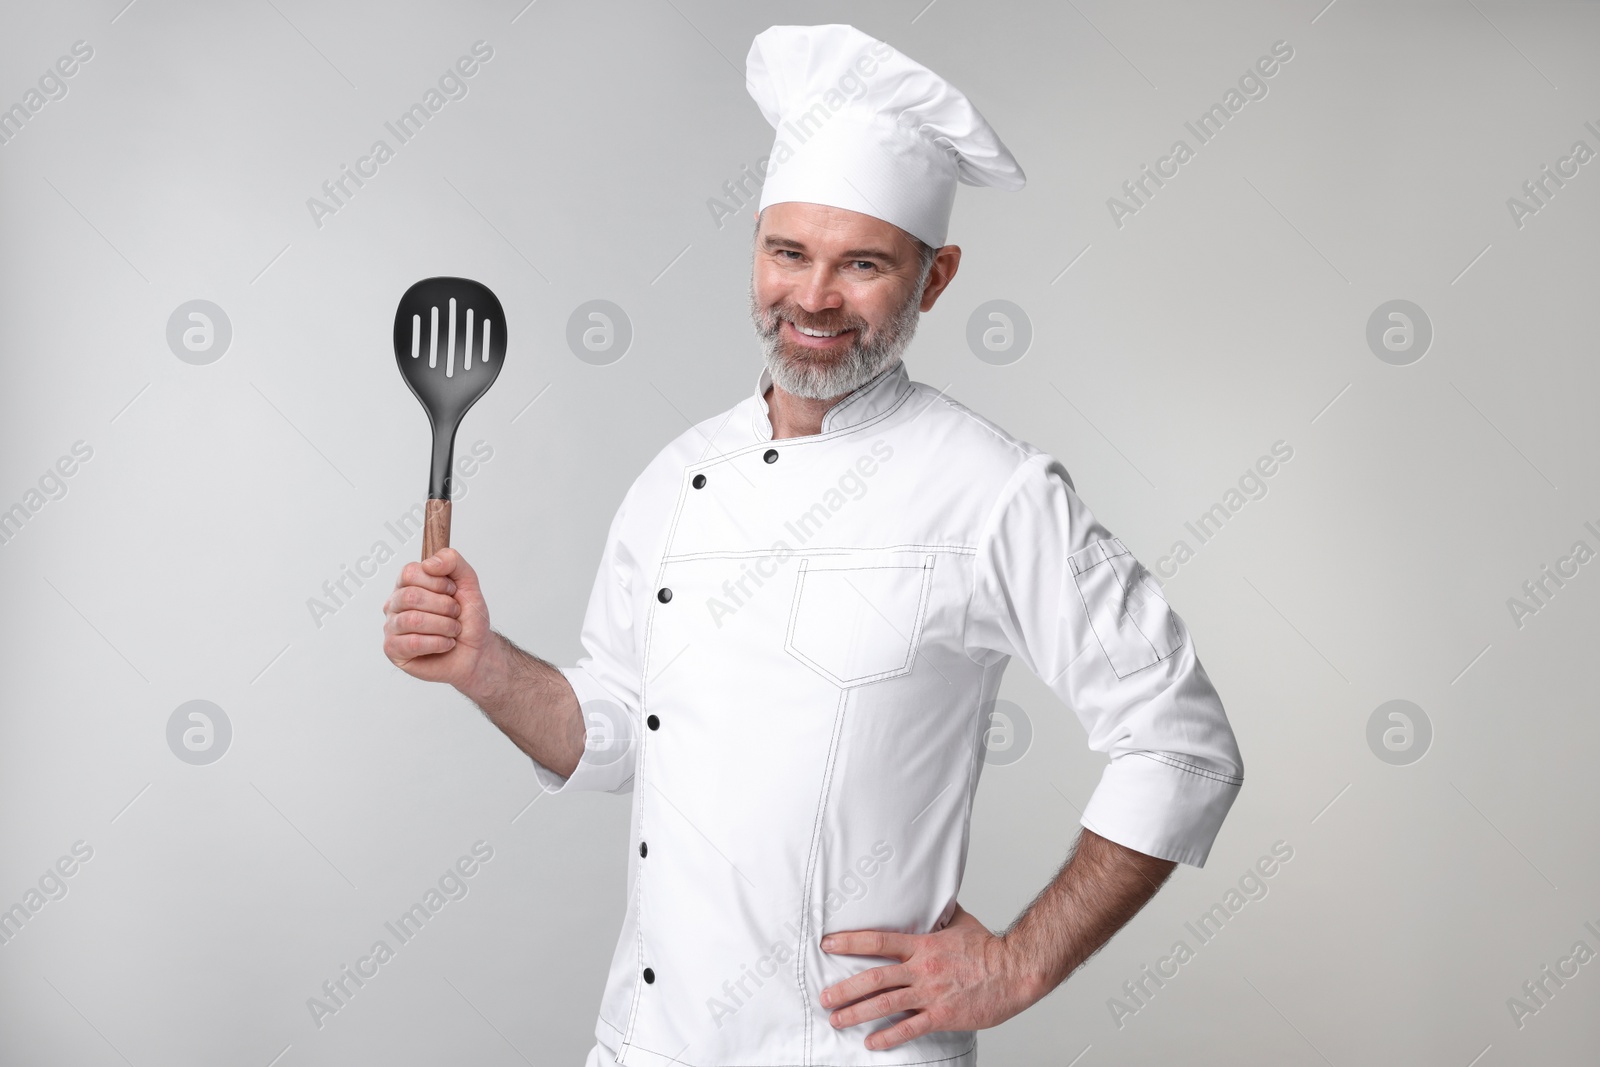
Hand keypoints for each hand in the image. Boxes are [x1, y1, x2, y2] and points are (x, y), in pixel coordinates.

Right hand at [382, 547, 493, 688]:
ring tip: (453, 630)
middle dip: (444, 606)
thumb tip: (429, 564)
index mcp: (407, 584)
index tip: (453, 592)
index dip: (438, 582)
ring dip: (444, 626)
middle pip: (411, 596)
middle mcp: (395, 603)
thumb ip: (452, 561)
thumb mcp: (468, 583)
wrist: (476, 650)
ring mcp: (391, 627)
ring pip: (413, 620)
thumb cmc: (468, 618)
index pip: (410, 572)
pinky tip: (446, 644)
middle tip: (456, 614)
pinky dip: (439, 643)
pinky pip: (413, 643)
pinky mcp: (393, 650)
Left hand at [818, 903, 1043, 1050]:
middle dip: (845, 988)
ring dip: (857, 1012)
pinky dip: (888, 1037)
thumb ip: (941, 915)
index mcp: (923, 944)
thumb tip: (934, 898)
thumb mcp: (961, 923)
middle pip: (874, 977)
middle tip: (824, 995)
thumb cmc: (990, 948)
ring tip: (836, 1019)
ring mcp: (930, 994)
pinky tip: (872, 1042)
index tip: (828, 944)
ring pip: (885, 1004)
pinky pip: (910, 1028)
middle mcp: (922, 969)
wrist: (1014, 971)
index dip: (850, 942)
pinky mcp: (942, 1015)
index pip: (879, 941)